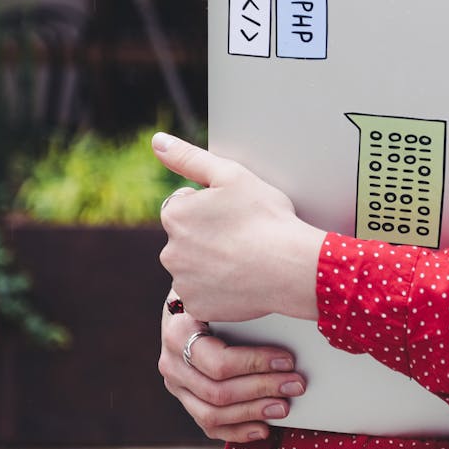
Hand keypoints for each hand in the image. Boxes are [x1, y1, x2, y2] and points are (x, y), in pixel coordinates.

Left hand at [154, 133, 324, 322]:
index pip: (184, 206)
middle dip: (207, 237)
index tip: (234, 214)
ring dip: (212, 263)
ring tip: (244, 259)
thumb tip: (158, 141)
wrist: (291, 266)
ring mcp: (183, 283)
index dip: (211, 207)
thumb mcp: (230, 174)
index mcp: (174, 215)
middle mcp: (170, 251)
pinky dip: (218, 290)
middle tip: (242, 237)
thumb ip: (189, 157)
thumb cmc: (265, 218)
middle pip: (186, 239)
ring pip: (194, 268)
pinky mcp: (198, 307)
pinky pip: (203, 295)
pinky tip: (241, 280)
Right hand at [159, 297, 305, 441]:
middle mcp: (171, 363)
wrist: (187, 303)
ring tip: (284, 407)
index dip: (256, 365)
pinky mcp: (186, 399)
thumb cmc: (212, 291)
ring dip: (253, 412)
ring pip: (212, 414)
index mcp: (178, 333)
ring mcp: (176, 386)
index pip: (219, 362)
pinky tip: (264, 429)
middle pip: (218, 392)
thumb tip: (282, 310)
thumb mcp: (220, 287)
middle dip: (263, 389)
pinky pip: (209, 426)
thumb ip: (241, 300)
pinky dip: (238, 431)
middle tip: (297, 384)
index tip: (289, 360)